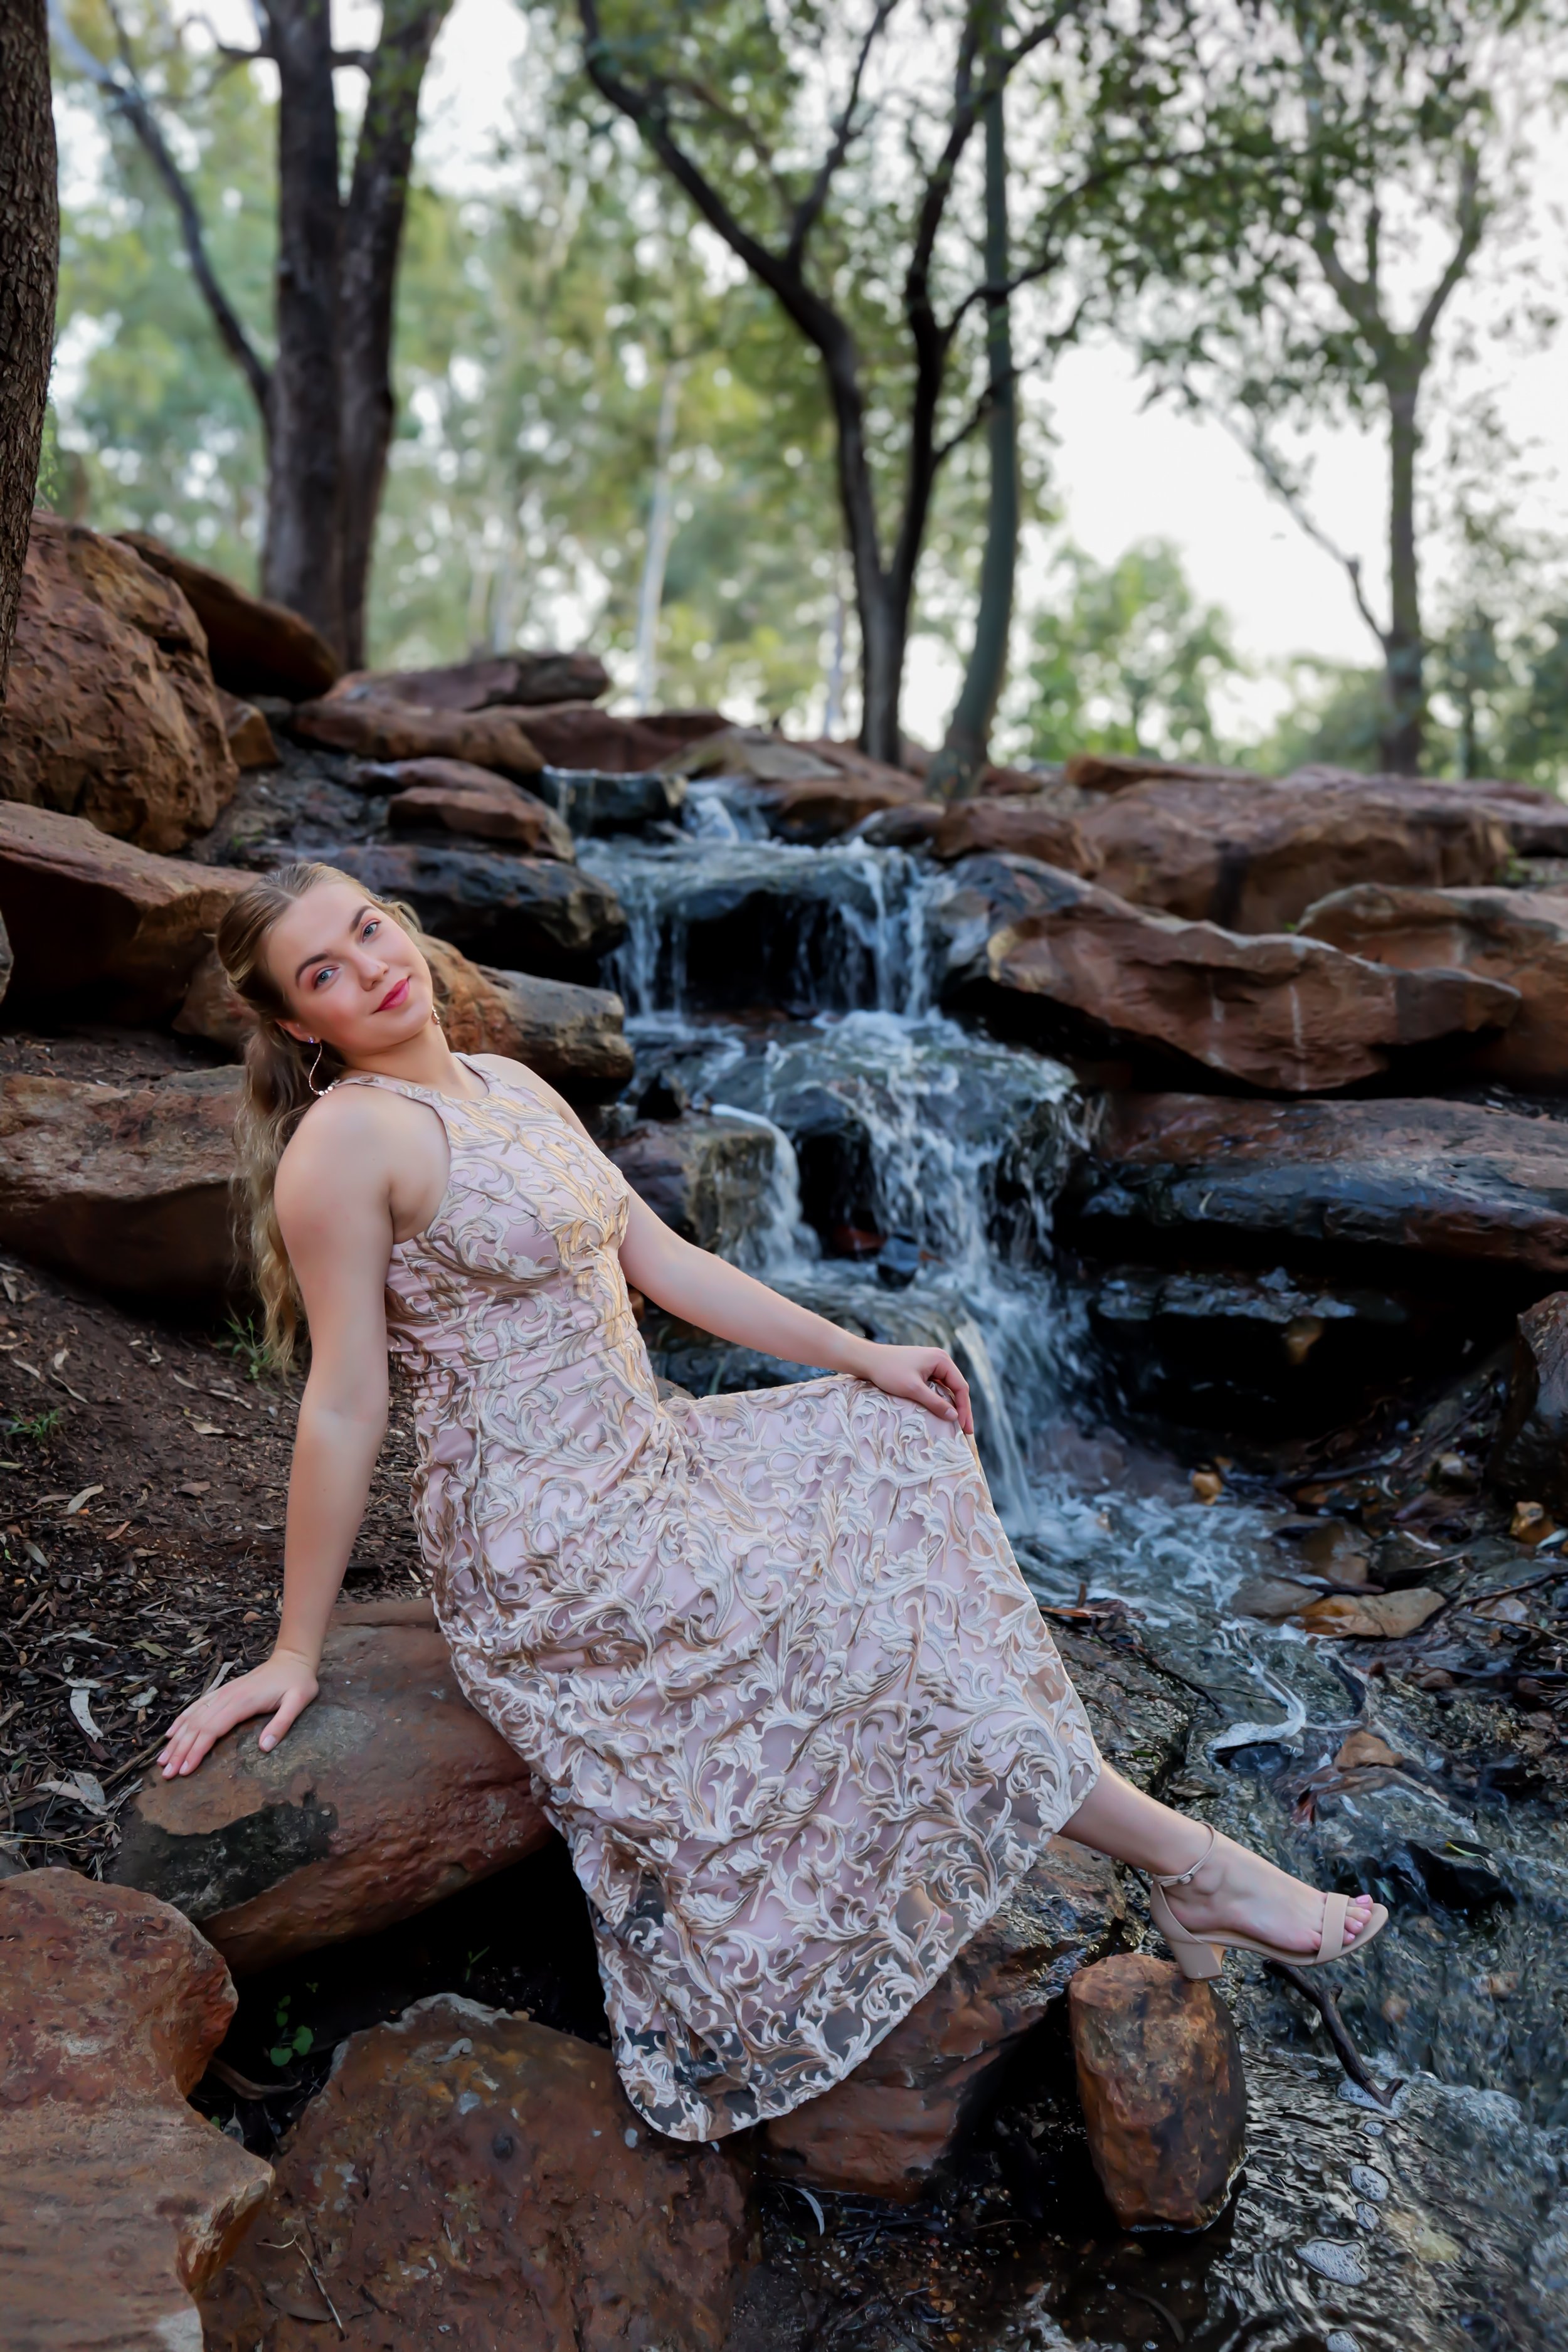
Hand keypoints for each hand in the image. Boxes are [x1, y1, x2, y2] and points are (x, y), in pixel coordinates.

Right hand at [157, 1648, 318, 1778]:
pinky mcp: (223, 1692)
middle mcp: (227, 1697)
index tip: (184, 1770)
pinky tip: (172, 1733)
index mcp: (242, 1702)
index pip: (212, 1730)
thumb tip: (265, 1748)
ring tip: (162, 1760)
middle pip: (197, 1727)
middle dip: (180, 1751)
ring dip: (177, 1740)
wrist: (293, 1659)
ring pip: (193, 1717)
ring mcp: (223, 1693)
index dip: (196, 1751)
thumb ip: (282, 1724)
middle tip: (166, 1774)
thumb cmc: (297, 1682)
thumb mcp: (298, 1702)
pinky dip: (182, 1720)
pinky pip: (197, 1706)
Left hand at [859, 1344, 973, 1434]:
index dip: (964, 1409)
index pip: (961, 1387)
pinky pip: (937, 1387)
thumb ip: (935, 1403)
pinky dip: (941, 1400)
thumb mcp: (913, 1389)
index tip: (965, 1428)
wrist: (867, 1359)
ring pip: (947, 1388)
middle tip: (966, 1431)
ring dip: (952, 1406)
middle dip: (962, 1409)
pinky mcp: (923, 1370)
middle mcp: (940, 1360)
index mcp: (941, 1360)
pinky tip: (942, 1413)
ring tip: (957, 1425)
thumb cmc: (888, 1371)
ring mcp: (931, 1365)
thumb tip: (955, 1417)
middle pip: (957, 1388)